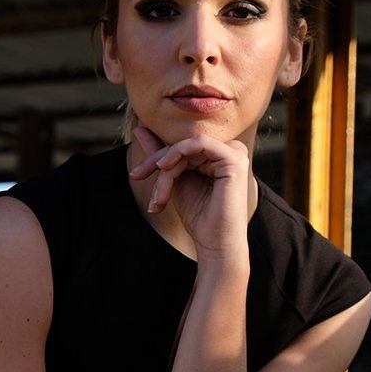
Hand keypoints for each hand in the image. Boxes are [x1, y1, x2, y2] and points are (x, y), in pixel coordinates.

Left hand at [130, 127, 250, 260]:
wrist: (215, 243)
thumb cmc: (199, 216)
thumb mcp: (173, 180)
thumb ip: (161, 154)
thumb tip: (140, 129)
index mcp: (218, 155)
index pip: (181, 145)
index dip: (156, 157)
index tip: (135, 174)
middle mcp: (229, 151)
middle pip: (182, 144)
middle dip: (156, 161)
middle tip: (137, 176)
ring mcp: (235, 153)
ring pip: (186, 145)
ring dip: (165, 167)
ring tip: (158, 194)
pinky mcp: (234, 158)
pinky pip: (199, 143)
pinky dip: (178, 152)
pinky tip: (164, 167)